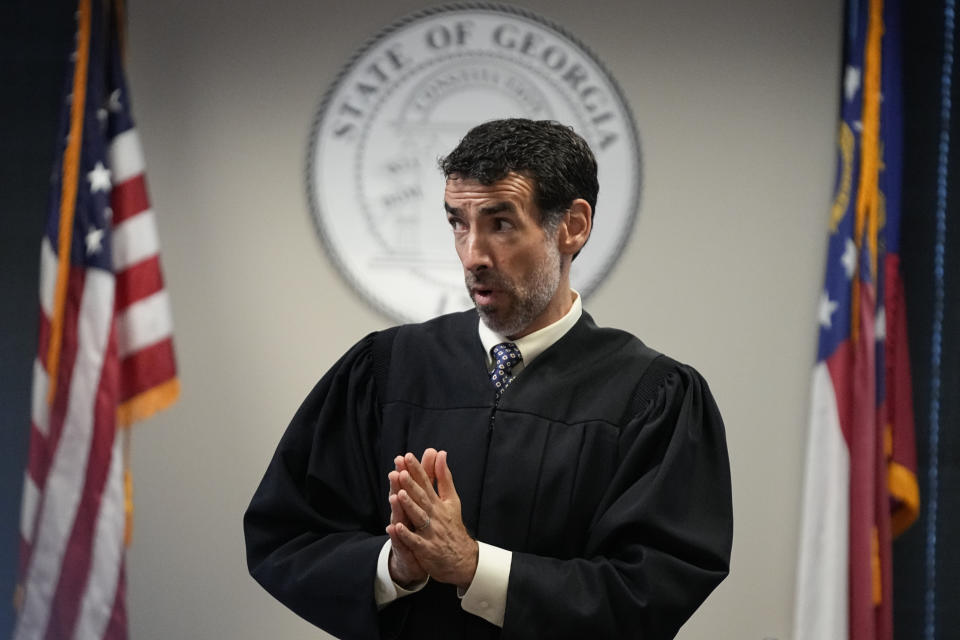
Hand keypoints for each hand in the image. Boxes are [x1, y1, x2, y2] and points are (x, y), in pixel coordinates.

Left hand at [389, 450, 477, 589]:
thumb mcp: (451, 499)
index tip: (407, 456)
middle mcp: (434, 515)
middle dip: (411, 484)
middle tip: (401, 471)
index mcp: (438, 502)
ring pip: (419, 517)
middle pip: (422, 498)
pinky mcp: (426, 549)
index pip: (426, 483)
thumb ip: (443, 477)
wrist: (462, 558)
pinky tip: (396, 527)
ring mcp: (430, 532)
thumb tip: (440, 453)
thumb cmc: (452, 525)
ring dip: (409, 506)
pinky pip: (415, 541)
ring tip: (399, 494)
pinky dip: (406, 535)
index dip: (417, 470)